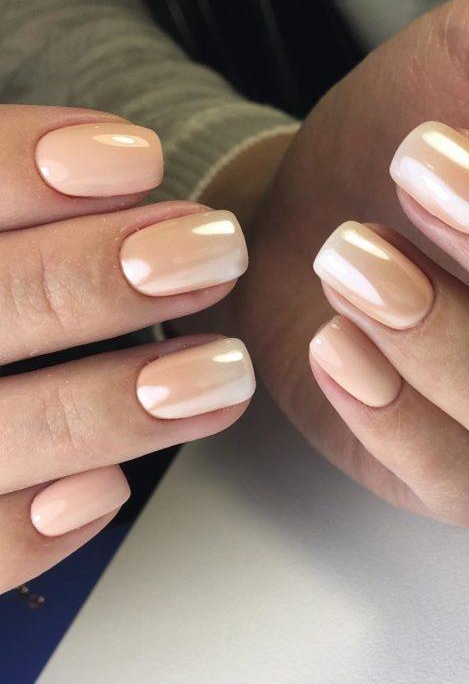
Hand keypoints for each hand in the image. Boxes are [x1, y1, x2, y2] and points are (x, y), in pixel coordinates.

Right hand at [0, 106, 252, 591]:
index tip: (140, 159)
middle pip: (1, 304)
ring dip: (121, 402)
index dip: (22, 168)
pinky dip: (40, 530)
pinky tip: (109, 490)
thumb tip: (118, 157)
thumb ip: (13, 190)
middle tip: (219, 247)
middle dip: (106, 276)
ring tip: (226, 370)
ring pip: (12, 430)